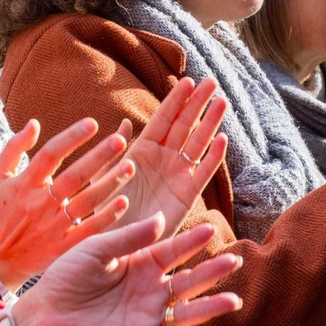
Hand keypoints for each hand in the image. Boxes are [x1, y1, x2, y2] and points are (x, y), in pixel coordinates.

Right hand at [0, 118, 137, 289]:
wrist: (0, 259)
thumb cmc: (2, 213)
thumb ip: (14, 148)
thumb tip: (34, 123)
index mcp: (25, 184)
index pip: (50, 154)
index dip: (71, 137)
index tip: (92, 123)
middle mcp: (40, 203)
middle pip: (74, 176)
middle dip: (98, 157)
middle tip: (120, 140)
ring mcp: (53, 226)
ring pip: (87, 201)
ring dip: (109, 183)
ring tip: (129, 166)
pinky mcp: (63, 246)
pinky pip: (89, 229)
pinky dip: (107, 216)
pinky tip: (123, 201)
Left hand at [11, 215, 241, 325]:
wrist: (43, 313)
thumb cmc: (66, 277)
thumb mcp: (96, 250)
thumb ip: (128, 239)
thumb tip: (161, 219)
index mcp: (139, 262)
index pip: (173, 250)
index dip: (192, 242)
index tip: (211, 230)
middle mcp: (149, 288)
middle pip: (187, 279)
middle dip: (211, 271)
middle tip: (235, 260)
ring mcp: (146, 315)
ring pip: (185, 311)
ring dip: (209, 306)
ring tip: (233, 300)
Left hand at [117, 78, 228, 238]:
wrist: (116, 244)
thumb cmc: (104, 212)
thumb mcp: (103, 177)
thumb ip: (115, 150)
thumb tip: (123, 122)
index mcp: (141, 151)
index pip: (162, 119)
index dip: (175, 101)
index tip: (187, 80)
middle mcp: (163, 160)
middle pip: (184, 126)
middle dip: (197, 104)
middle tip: (212, 82)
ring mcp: (177, 176)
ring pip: (197, 144)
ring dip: (210, 124)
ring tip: (222, 102)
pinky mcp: (187, 196)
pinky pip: (202, 172)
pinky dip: (213, 157)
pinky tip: (222, 140)